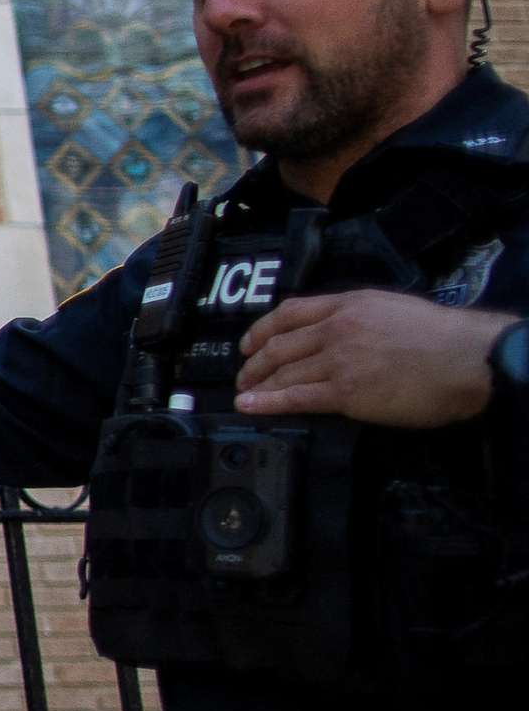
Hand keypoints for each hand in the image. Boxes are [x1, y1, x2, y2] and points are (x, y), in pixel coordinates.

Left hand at [235, 291, 513, 426]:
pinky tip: (250, 406)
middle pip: (280, 344)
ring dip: (257, 384)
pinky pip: (297, 397)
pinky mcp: (346, 392)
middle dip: (255, 362)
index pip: (291, 312)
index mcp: (349, 305)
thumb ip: (360, 318)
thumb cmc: (442, 337)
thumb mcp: (393, 308)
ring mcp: (339, 360)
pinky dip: (267, 402)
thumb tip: (338, 333)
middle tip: (244, 375)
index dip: (262, 329)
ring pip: (284, 371)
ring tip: (244, 394)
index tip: (249, 343)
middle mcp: (337, 329)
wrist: (467, 359)